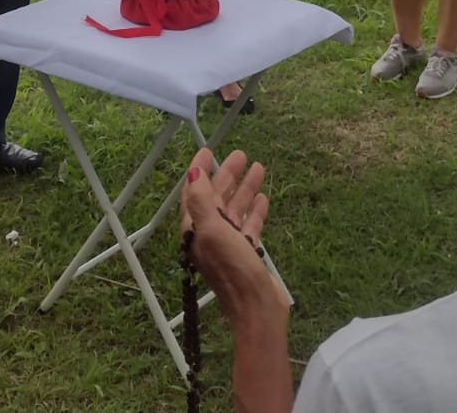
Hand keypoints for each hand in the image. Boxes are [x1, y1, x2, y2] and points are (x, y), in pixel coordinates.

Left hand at [180, 148, 284, 315]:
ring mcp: (229, 244)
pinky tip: (263, 198)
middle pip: (217, 197)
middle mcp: (210, 234)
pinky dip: (255, 210)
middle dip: (227, 174)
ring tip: (258, 168)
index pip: (194, 192)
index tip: (207, 150)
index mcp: (196, 229)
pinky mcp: (247, 252)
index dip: (199, 170)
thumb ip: (202, 201)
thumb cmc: (233, 268)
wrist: (256, 306)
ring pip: (235, 208)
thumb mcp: (214, 231)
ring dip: (244, 188)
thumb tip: (192, 172)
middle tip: (241, 155)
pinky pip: (249, 225)